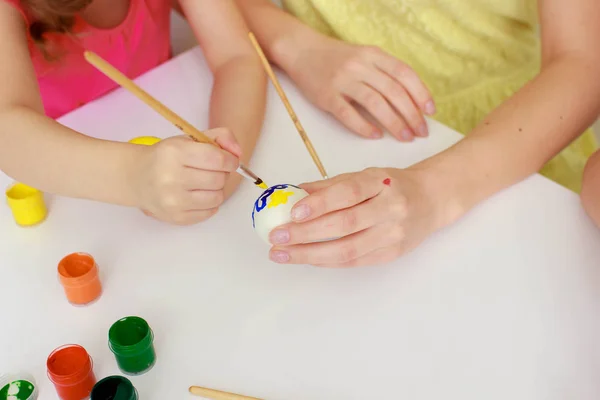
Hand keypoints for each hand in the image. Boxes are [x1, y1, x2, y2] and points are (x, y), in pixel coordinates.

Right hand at [130, 128, 240, 224]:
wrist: (137, 178)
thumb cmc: (167, 157)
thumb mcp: (190, 138)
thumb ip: (221, 137)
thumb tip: (238, 153)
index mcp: (174, 153)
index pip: (217, 159)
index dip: (230, 160)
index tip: (229, 160)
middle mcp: (171, 178)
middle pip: (219, 179)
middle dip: (222, 174)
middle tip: (211, 170)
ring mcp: (173, 201)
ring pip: (217, 197)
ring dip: (216, 189)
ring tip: (204, 183)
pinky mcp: (176, 217)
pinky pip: (210, 212)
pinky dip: (210, 203)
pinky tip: (198, 194)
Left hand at [266, 167, 454, 266]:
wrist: (431, 200)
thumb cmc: (391, 186)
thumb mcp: (363, 176)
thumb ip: (329, 186)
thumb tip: (290, 194)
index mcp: (381, 182)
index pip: (348, 193)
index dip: (320, 204)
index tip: (292, 212)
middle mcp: (390, 208)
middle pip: (345, 225)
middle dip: (306, 233)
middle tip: (277, 237)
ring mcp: (393, 234)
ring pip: (348, 250)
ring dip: (310, 254)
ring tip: (282, 253)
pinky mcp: (392, 254)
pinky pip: (354, 261)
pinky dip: (326, 261)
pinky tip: (306, 258)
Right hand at [287, 35, 434, 140]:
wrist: (302, 51)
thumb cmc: (337, 59)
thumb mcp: (364, 57)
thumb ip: (384, 73)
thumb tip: (411, 101)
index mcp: (373, 55)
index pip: (404, 74)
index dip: (420, 93)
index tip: (430, 112)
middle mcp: (360, 65)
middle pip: (393, 91)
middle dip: (411, 114)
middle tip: (421, 132)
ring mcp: (342, 80)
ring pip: (375, 103)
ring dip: (393, 122)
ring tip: (404, 137)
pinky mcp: (326, 96)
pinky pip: (347, 114)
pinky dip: (363, 126)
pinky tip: (375, 135)